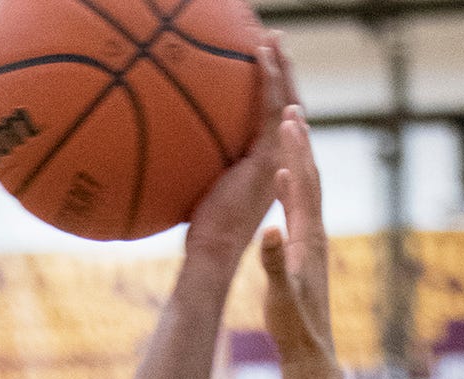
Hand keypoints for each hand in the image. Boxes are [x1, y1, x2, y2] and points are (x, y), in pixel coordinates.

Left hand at [182, 36, 294, 272]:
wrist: (212, 255)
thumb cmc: (201, 235)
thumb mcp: (202, 193)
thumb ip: (203, 168)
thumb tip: (175, 148)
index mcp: (268, 169)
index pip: (278, 125)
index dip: (278, 96)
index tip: (268, 70)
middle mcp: (278, 161)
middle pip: (288, 107)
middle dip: (284, 72)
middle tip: (274, 43)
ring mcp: (275, 158)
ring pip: (286, 100)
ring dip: (280, 65)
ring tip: (272, 38)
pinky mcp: (266, 157)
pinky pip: (270, 107)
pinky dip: (268, 78)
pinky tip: (258, 55)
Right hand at [258, 107, 333, 361]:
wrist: (310, 349)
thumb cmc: (293, 325)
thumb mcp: (279, 294)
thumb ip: (274, 262)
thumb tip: (269, 230)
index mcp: (308, 236)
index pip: (303, 184)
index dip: (296, 151)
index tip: (289, 118)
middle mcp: (315, 233)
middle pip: (310, 178)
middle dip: (301, 144)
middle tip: (294, 109)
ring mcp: (312, 241)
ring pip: (306, 190)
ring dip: (299, 160)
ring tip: (292, 134)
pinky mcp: (306, 251)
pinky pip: (298, 208)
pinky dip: (291, 188)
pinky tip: (282, 181)